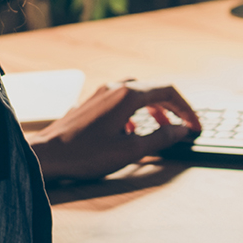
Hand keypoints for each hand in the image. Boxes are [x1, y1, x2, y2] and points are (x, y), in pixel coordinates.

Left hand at [29, 81, 200, 180]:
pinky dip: (135, 112)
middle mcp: (115, 88)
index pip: (168, 92)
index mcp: (128, 95)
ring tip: (161, 128)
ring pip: (137, 93)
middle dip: (172, 108)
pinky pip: (121, 100)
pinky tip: (131, 131)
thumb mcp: (130, 150)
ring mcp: (101, 93)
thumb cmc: (85, 154)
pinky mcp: (91, 103)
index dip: (186, 109)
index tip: (195, 127)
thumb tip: (181, 130)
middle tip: (183, 127)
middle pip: (153, 89)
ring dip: (153, 109)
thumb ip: (160, 138)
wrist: (47, 154)